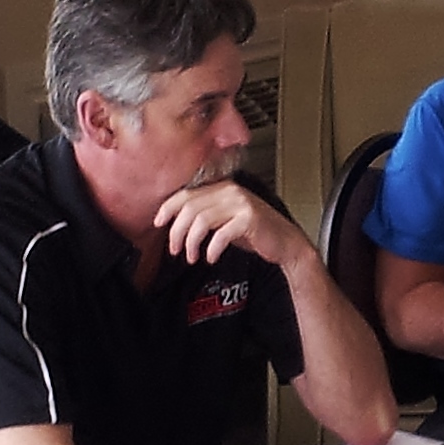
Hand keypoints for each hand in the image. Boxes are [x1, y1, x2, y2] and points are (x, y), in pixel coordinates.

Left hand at [158, 176, 308, 270]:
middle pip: (190, 207)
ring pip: (201, 220)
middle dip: (177, 231)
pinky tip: (211, 257)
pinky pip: (221, 234)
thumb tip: (175, 222)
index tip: (158, 223)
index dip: (168, 208)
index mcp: (222, 187)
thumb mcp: (225, 219)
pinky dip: (211, 249)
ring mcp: (241, 204)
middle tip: (174, 249)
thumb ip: (205, 214)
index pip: (186, 193)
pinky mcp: (249, 219)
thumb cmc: (254, 232)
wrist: (285, 243)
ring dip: (191, 242)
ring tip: (191, 256)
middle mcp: (230, 191)